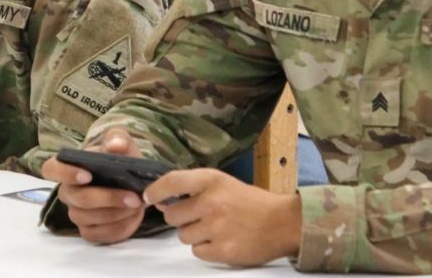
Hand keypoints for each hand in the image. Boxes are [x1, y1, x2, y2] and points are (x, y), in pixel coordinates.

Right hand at [41, 128, 147, 243]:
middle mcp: (68, 192)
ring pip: (89, 219)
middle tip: (133, 197)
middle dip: (107, 198)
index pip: (51, 169)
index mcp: (69, 166)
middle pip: (78, 199)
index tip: (87, 175)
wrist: (133, 180)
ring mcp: (77, 213)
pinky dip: (119, 227)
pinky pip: (98, 235)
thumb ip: (118, 139)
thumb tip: (115, 145)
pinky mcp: (89, 231)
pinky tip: (132, 217)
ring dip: (116, 213)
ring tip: (137, 205)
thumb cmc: (119, 158)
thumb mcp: (121, 142)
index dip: (65, 173)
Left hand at [145, 168, 300, 266]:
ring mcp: (217, 228)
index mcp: (211, 180)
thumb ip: (192, 190)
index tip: (148, 197)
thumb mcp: (222, 184)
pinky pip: (197, 251)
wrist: (283, 222)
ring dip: (194, 234)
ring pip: (183, 236)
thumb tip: (159, 200)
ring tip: (214, 229)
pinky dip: (205, 249)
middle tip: (197, 217)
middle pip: (172, 215)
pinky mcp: (223, 250)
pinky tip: (221, 240)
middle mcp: (211, 202)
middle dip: (180, 218)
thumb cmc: (250, 202)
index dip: (155, 190)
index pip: (171, 182)